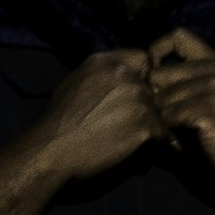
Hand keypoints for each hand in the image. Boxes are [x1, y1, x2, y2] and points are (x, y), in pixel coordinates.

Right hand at [18, 41, 182, 190]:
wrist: (50, 153)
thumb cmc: (55, 125)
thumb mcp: (72, 86)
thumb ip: (100, 80)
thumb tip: (117, 86)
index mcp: (105, 62)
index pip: (143, 59)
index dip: (144, 76)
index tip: (134, 94)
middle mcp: (125, 75)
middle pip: (155, 88)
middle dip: (147, 105)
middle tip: (132, 125)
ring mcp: (139, 99)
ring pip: (162, 113)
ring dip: (152, 127)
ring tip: (137, 144)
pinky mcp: (147, 125)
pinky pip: (165, 136)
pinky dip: (157, 147)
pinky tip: (143, 156)